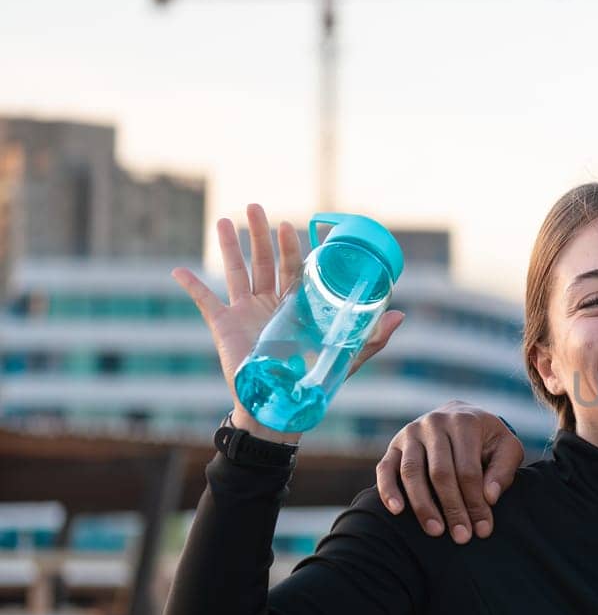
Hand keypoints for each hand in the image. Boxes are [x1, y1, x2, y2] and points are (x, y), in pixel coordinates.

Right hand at [172, 203, 403, 442]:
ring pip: (236, 271)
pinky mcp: (223, 326)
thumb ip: (373, 337)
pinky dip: (192, 286)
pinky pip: (205, 301)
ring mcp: (245, 312)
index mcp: (297, 305)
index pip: (296, 268)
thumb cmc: (312, 382)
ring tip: (224, 219)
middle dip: (260, 234)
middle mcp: (270, 303)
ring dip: (229, 246)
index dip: (294, 246)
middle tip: (257, 207)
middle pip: (264, 261)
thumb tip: (401, 314)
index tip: (294, 224)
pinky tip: (179, 271)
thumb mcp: (347, 358)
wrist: (279, 407)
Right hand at [375, 401, 525, 543]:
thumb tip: (490, 497)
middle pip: (440, 473)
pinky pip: (385, 468)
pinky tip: (397, 511)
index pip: (468, 470)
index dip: (475, 502)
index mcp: (465, 422)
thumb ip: (503, 470)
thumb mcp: (507, 447)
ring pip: (412, 472)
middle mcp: (435, 424)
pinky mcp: (394, 445)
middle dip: (452, 508)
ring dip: (423, 505)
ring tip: (436, 531)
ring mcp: (411, 433)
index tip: (483, 529)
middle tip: (461, 536)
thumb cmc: (488, 440)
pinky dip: (388, 490)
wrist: (462, 416)